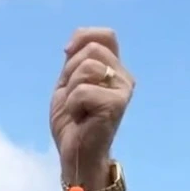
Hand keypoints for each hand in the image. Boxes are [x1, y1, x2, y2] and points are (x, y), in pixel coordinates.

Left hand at [50, 27, 134, 186]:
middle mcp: (123, 77)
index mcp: (113, 69)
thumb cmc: (73, 123)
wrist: (76, 155)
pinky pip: (82, 91)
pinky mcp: (117, 104)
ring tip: (78, 109)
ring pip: (87, 67)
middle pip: (92, 49)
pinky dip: (72, 106)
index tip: (67, 55)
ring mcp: (123, 90)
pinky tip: (81, 118)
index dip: (83, 38)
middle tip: (74, 98)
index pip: (106, 36)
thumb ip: (74, 62)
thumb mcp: (67, 85)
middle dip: (71, 72)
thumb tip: (73, 43)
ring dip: (71, 91)